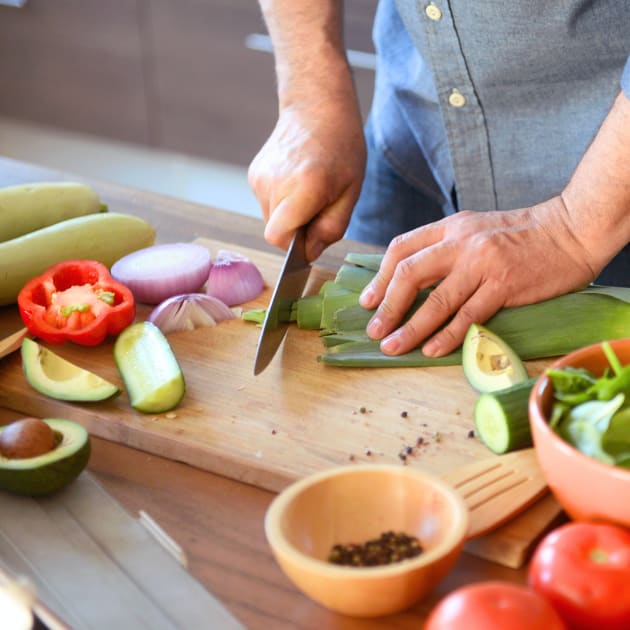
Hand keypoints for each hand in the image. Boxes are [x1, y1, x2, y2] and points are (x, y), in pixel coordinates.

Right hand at [248, 99, 365, 261]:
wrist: (316, 108)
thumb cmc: (341, 148)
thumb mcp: (351, 192)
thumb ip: (331, 227)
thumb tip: (309, 253)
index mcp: (303, 188)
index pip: (279, 238)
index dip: (295, 246)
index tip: (312, 237)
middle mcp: (275, 183)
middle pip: (275, 232)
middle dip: (296, 230)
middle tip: (318, 208)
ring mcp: (260, 178)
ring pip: (271, 219)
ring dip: (289, 216)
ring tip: (308, 192)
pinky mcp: (254, 175)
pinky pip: (267, 204)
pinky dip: (281, 203)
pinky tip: (296, 182)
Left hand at [359, 197, 598, 356]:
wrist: (572, 229)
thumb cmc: (523, 235)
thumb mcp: (476, 229)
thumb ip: (446, 248)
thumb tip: (414, 281)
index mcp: (451, 227)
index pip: (401, 248)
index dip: (380, 278)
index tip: (368, 302)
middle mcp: (461, 242)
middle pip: (409, 273)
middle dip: (387, 306)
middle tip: (375, 330)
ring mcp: (482, 263)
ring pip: (436, 300)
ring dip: (410, 328)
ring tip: (393, 347)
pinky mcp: (504, 284)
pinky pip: (468, 315)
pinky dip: (447, 336)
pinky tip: (432, 350)